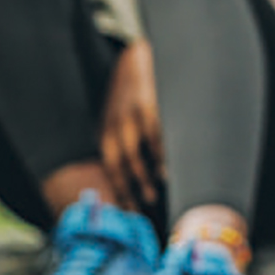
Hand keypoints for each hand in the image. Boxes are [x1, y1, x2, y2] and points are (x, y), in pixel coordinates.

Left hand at [100, 40, 163, 209]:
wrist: (136, 59)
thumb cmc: (133, 98)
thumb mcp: (120, 122)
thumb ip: (126, 148)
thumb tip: (142, 182)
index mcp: (107, 134)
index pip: (109, 171)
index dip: (119, 194)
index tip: (128, 215)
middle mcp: (114, 127)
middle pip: (117, 166)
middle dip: (128, 190)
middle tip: (139, 211)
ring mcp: (129, 117)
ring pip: (134, 152)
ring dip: (142, 176)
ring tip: (152, 194)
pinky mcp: (147, 105)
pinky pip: (153, 134)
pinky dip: (159, 153)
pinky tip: (168, 166)